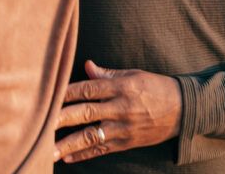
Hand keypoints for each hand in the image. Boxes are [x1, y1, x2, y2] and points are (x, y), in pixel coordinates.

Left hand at [54, 60, 181, 163]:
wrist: (184, 110)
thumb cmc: (156, 88)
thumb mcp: (134, 75)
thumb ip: (108, 74)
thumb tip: (87, 67)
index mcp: (122, 87)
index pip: (88, 89)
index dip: (66, 92)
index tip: (47, 95)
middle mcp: (121, 107)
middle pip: (86, 113)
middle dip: (61, 119)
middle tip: (41, 124)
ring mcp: (124, 127)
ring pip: (91, 136)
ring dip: (68, 144)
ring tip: (48, 150)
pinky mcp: (127, 142)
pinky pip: (102, 150)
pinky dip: (84, 154)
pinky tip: (68, 158)